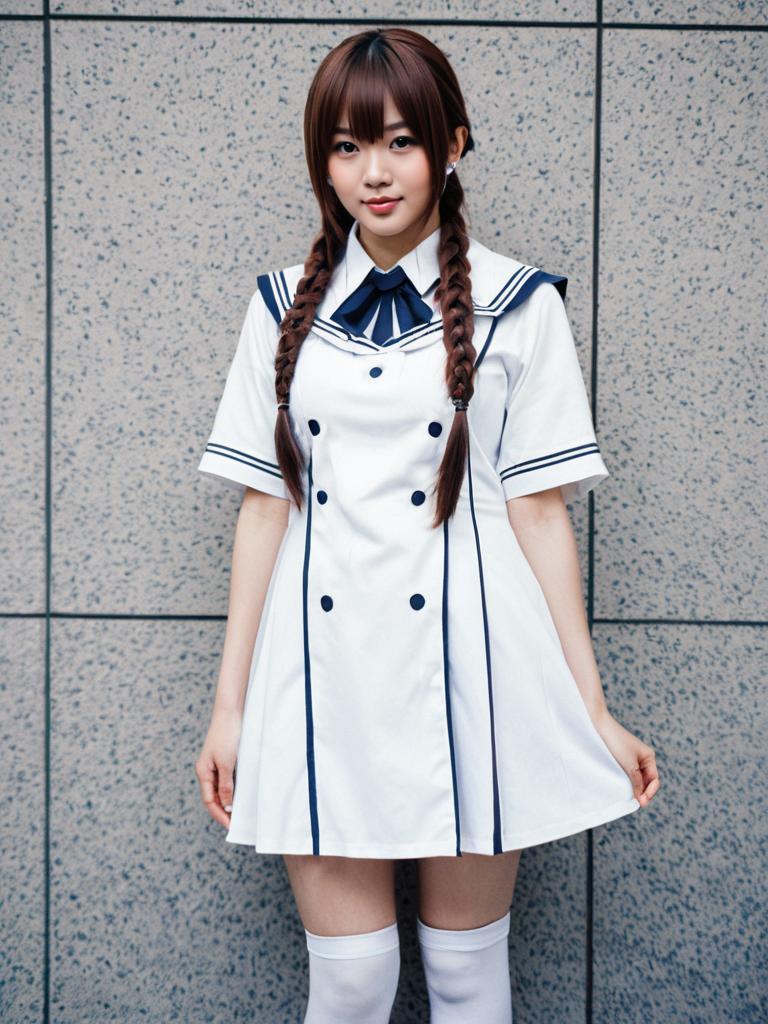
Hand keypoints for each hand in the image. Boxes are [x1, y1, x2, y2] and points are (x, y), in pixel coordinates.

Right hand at [195, 705, 241, 828]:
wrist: (231, 712)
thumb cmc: (227, 735)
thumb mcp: (227, 763)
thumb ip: (226, 785)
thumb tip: (227, 806)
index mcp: (203, 772)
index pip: (210, 801)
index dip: (219, 815)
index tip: (231, 826)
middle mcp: (208, 770)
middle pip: (214, 797)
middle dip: (224, 811)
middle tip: (237, 824)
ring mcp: (216, 765)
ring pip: (221, 789)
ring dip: (229, 801)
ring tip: (241, 813)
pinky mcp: (225, 759)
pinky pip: (228, 779)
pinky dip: (234, 789)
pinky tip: (242, 795)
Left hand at [590, 708, 659, 807]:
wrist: (600, 727)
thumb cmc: (616, 743)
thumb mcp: (629, 765)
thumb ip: (636, 781)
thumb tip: (641, 798)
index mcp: (649, 757)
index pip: (654, 780)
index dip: (650, 792)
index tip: (642, 802)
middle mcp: (643, 758)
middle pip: (647, 781)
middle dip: (643, 792)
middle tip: (636, 804)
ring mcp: (632, 758)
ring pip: (637, 779)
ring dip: (635, 788)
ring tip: (630, 798)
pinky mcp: (622, 759)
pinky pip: (628, 774)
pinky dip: (627, 782)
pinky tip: (623, 789)